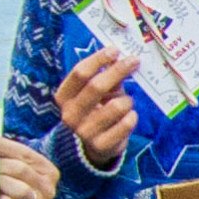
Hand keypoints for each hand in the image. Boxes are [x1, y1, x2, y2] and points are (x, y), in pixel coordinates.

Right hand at [55, 49, 139, 174]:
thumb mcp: (94, 93)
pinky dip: (132, 116)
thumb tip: (121, 57)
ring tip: (127, 102)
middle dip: (118, 70)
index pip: (79, 73)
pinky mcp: (102, 145)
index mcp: (64, 97)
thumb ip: (105, 77)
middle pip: (96, 86)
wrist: (91, 148)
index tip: (115, 50)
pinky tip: (130, 116)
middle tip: (134, 61)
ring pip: (116, 106)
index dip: (98, 59)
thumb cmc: (95, 111)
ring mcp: (85, 132)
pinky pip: (126, 124)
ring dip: (127, 100)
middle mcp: (70, 114)